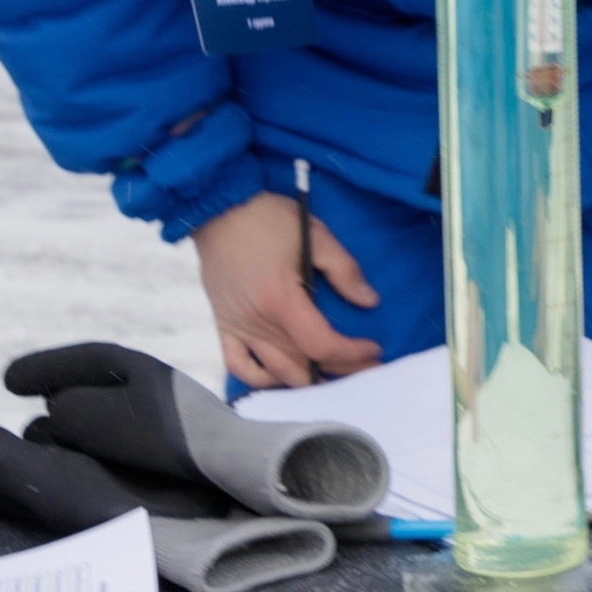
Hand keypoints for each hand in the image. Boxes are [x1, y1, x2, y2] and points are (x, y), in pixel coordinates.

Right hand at [192, 191, 381, 387]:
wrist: (218, 210)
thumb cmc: (268, 219)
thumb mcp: (316, 234)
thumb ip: (345, 270)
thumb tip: (369, 301)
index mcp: (281, 300)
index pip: (321, 345)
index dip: (352, 354)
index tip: (373, 350)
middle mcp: (256, 322)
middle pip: (303, 365)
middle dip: (339, 372)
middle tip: (366, 370)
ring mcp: (236, 327)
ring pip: (274, 372)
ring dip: (307, 382)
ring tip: (334, 377)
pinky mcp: (223, 325)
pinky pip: (238, 365)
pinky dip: (261, 379)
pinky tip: (284, 377)